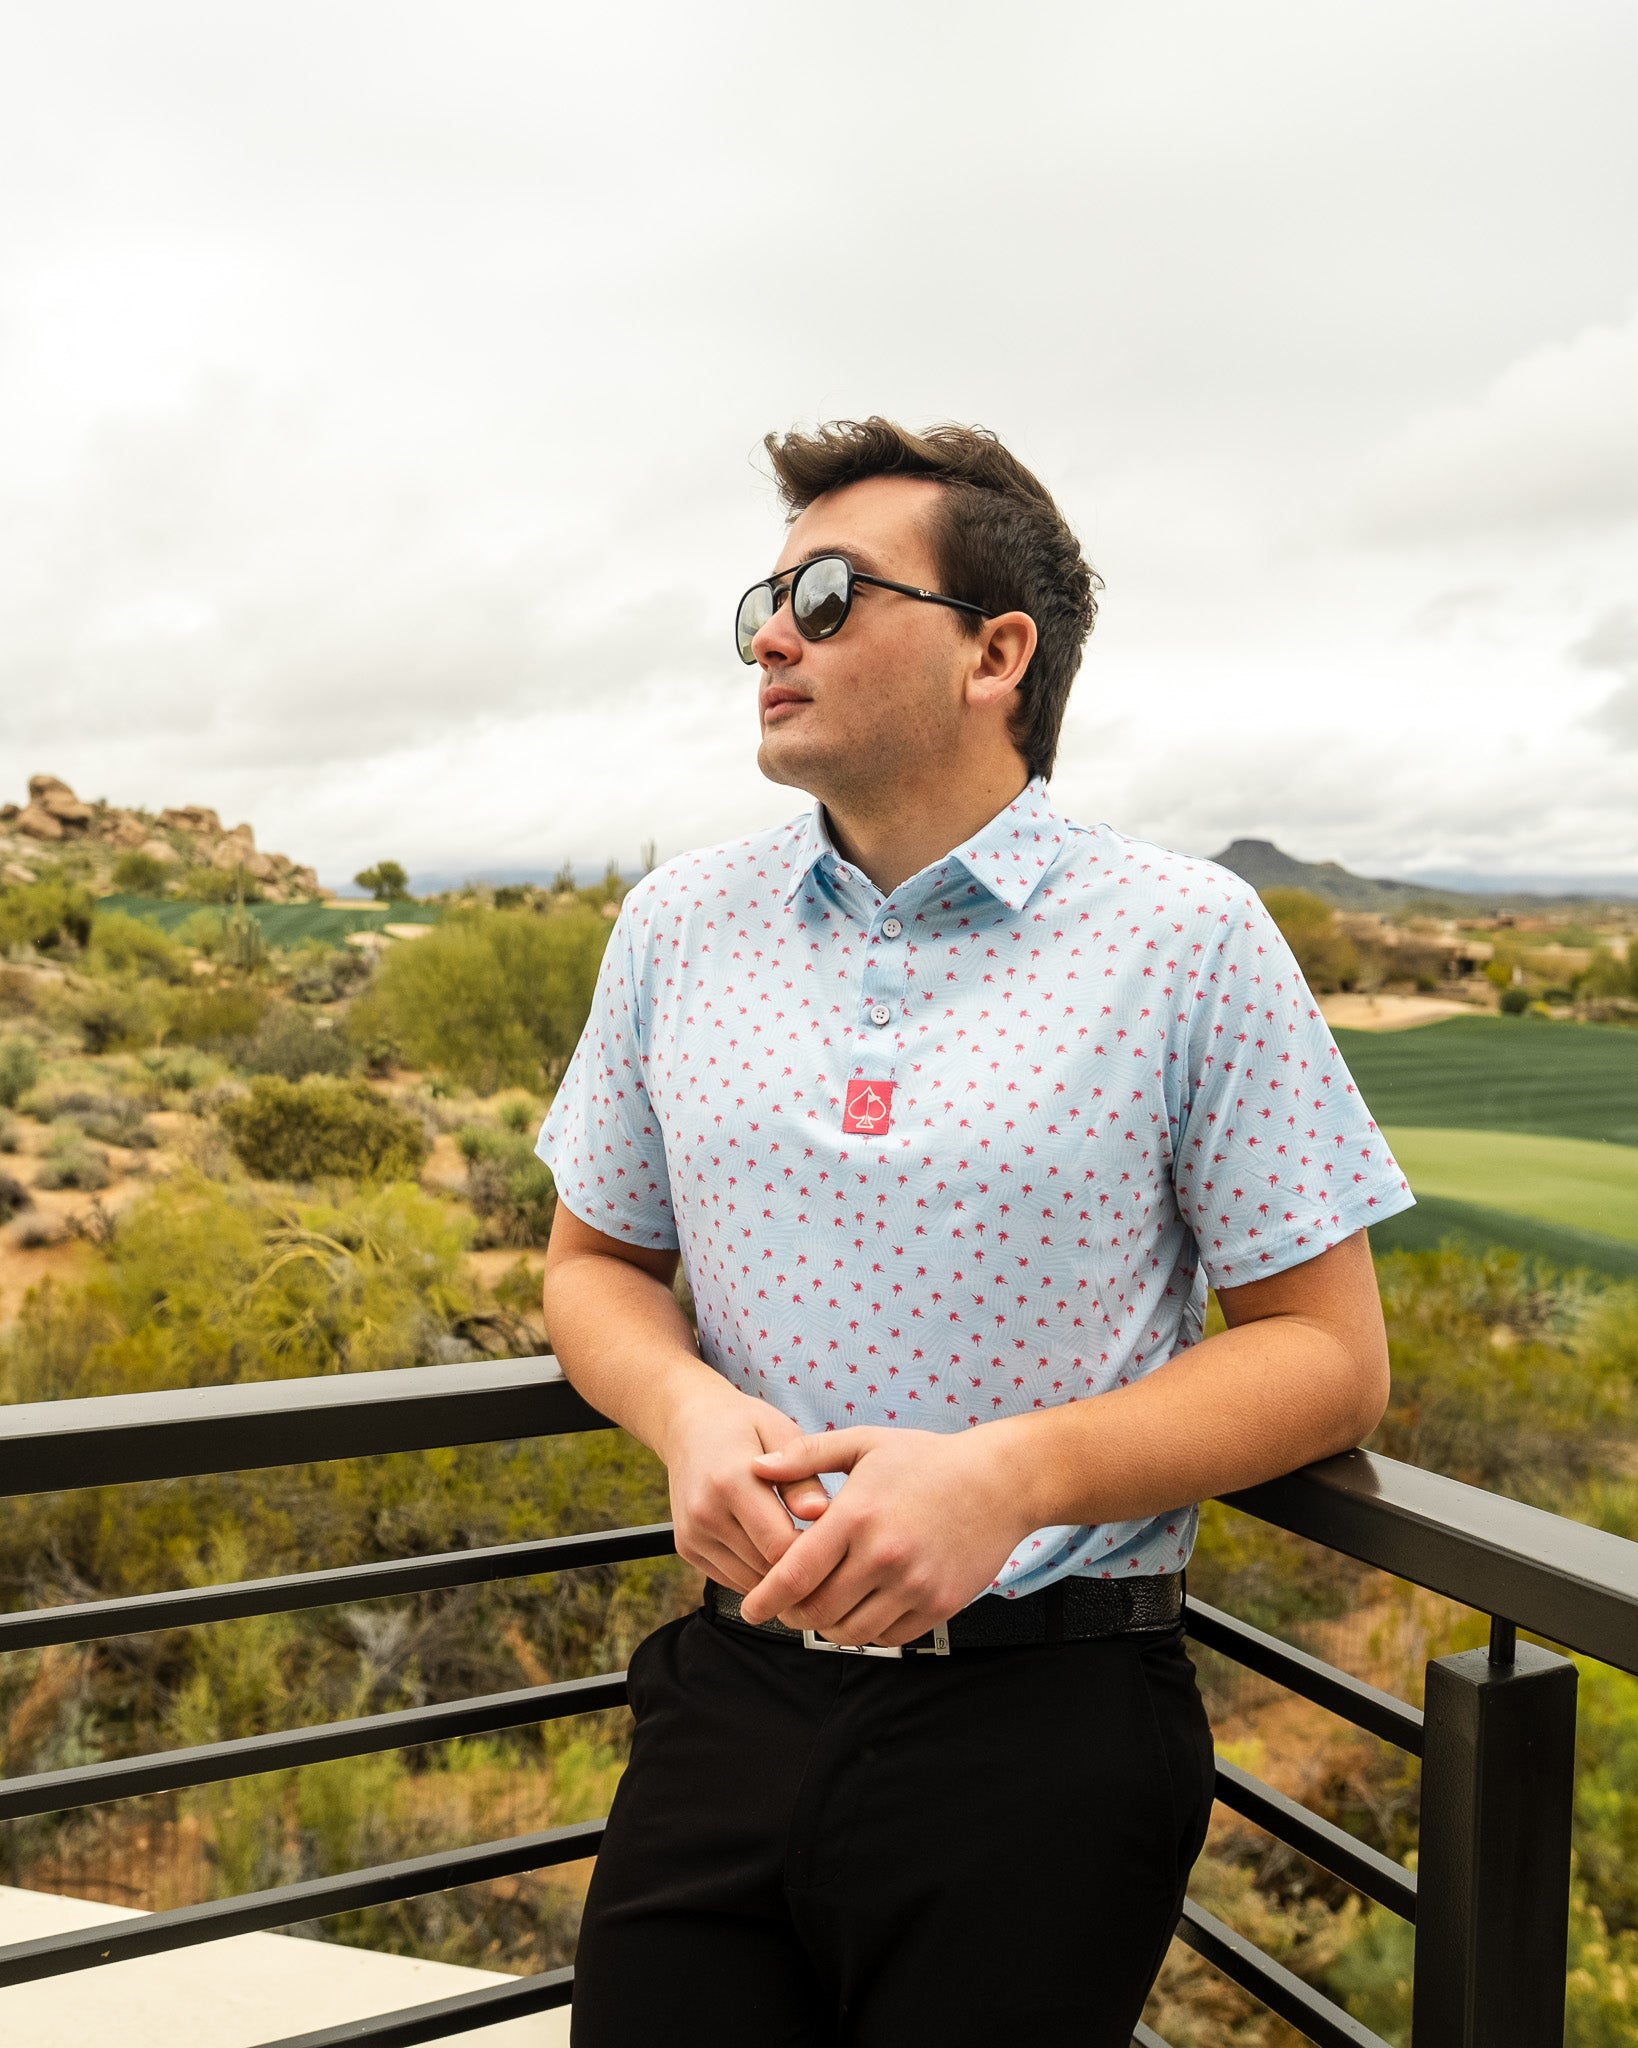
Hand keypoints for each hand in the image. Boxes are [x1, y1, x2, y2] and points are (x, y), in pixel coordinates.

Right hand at [658, 1384, 832, 1595]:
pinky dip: (756, 1575)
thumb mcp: (780, 1433)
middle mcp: (704, 1512)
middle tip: (828, 1553)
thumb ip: (802, 1476)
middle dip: (800, 1569)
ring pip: (748, 1582)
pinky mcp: (686, 1548)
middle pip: (765, 1568)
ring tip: (803, 1553)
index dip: (815, 1551)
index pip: (781, 1544)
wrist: (689, 1424)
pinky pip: (731, 1580)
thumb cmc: (744, 1425)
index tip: (838, 1541)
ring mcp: (692, 1534)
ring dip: (778, 1577)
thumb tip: (822, 1512)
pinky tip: (773, 1552)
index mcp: (730, 1480)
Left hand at [740, 1425, 1032, 1647]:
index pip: (794, 1575)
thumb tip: (755, 1468)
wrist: (1000, 1482)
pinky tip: (860, 1610)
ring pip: (850, 1632)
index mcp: (856, 1516)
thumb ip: (805, 1455)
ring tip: (820, 1610)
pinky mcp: (940, 1604)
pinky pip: (889, 1637)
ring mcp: (914, 1584)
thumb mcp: (864, 1443)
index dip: (764, 1599)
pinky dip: (866, 1632)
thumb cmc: (926, 1459)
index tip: (749, 1609)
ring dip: (827, 1628)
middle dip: (791, 1615)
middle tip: (784, 1609)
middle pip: (817, 1610)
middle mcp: (883, 1556)